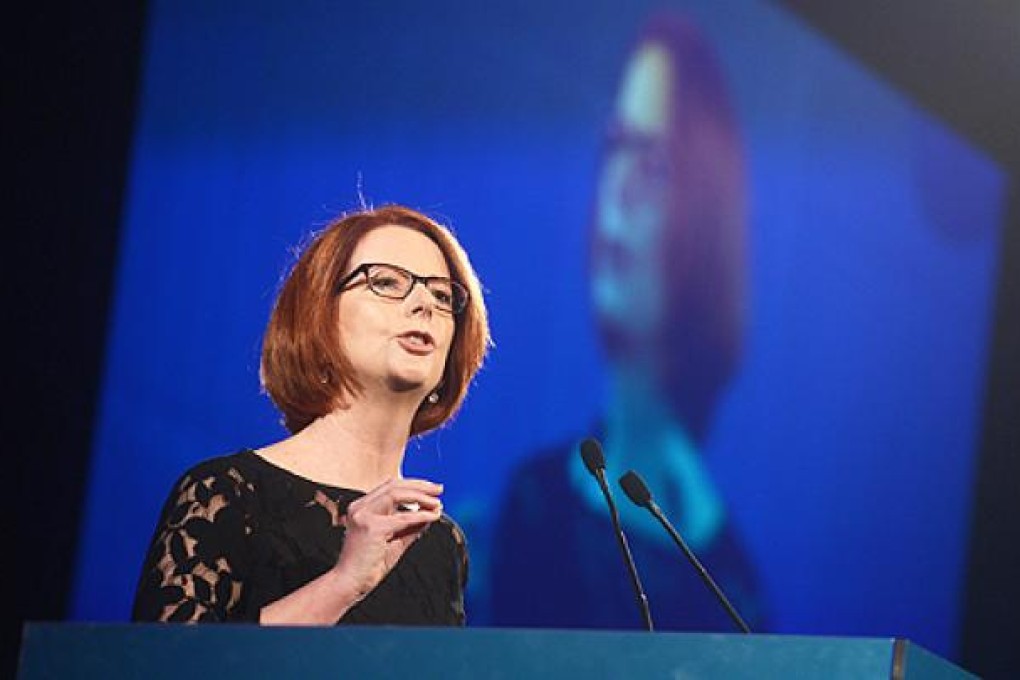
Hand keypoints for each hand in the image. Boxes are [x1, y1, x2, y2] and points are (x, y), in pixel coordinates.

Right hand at [332, 478, 443, 601]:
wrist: (350, 584)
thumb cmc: (369, 566)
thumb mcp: (395, 541)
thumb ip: (411, 527)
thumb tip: (430, 513)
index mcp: (363, 508)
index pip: (390, 487)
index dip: (413, 485)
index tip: (432, 490)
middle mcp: (360, 507)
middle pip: (394, 485)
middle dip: (420, 486)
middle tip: (439, 490)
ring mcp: (364, 515)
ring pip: (397, 494)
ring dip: (421, 497)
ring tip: (437, 503)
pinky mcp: (372, 528)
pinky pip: (402, 517)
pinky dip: (420, 515)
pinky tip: (432, 517)